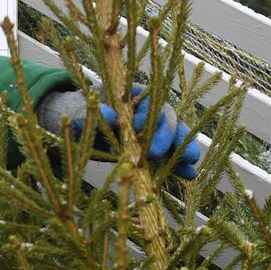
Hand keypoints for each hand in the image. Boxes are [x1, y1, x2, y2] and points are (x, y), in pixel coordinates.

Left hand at [38, 84, 200, 178]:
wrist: (80, 131)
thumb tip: (111, 115)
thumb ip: (91, 114)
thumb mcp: (79, 114)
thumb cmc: (81, 117)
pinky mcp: (155, 150)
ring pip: (176, 136)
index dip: (145, 116)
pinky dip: (180, 165)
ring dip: (184, 148)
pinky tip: (189, 174)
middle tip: (155, 153)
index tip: (136, 131)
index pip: (146, 100)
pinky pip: (171, 155)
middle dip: (164, 135)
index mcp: (131, 95)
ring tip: (190, 162)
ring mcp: (154, 131)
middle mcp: (148, 110)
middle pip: (166, 118)